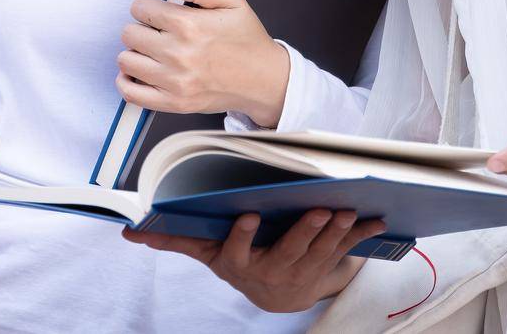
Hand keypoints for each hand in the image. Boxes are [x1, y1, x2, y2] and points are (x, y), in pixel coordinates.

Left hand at [117, 0, 288, 125]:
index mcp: (189, 25)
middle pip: (129, 33)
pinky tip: (140, 73)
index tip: (156, 12)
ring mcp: (174, 81)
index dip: (146, 6)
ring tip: (153, 52)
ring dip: (135, 53)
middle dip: (141, 28)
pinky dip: (127, 82)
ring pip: (126, 61)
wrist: (265, 81)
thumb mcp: (232, 2)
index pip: (140, 8)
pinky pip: (131, 93)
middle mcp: (178, 54)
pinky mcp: (174, 103)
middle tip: (158, 32)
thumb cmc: (248, 41)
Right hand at [122, 209, 383, 312]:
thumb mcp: (206, 254)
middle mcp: (270, 274)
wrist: (276, 296)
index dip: (242, 236)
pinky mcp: (326, 270)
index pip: (237, 251)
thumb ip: (174, 241)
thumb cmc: (239, 262)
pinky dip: (362, 236)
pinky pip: (346, 253)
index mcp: (240, 266)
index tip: (248, 215)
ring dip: (336, 234)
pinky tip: (375, 219)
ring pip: (320, 254)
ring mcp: (301, 275)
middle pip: (289, 253)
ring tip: (346, 210)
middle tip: (318, 210)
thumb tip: (131, 232)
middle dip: (305, 232)